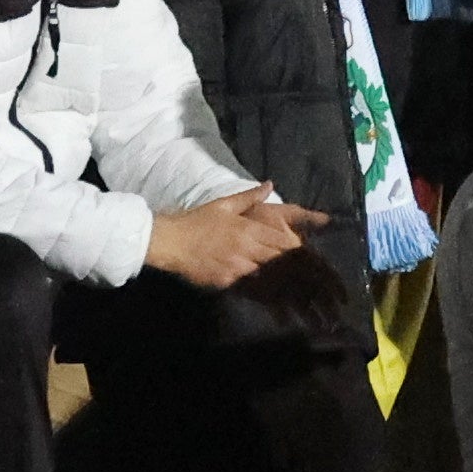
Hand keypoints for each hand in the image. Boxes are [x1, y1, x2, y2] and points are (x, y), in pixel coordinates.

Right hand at [142, 188, 310, 288]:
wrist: (170, 242)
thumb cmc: (197, 220)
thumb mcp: (224, 204)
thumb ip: (249, 197)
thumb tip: (269, 186)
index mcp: (248, 229)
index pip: (282, 241)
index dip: (294, 247)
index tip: (302, 250)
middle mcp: (246, 250)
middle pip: (276, 260)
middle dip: (284, 262)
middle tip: (295, 266)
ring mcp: (236, 268)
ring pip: (263, 274)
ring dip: (268, 274)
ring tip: (279, 278)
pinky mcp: (225, 282)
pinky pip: (244, 285)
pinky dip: (249, 283)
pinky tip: (254, 286)